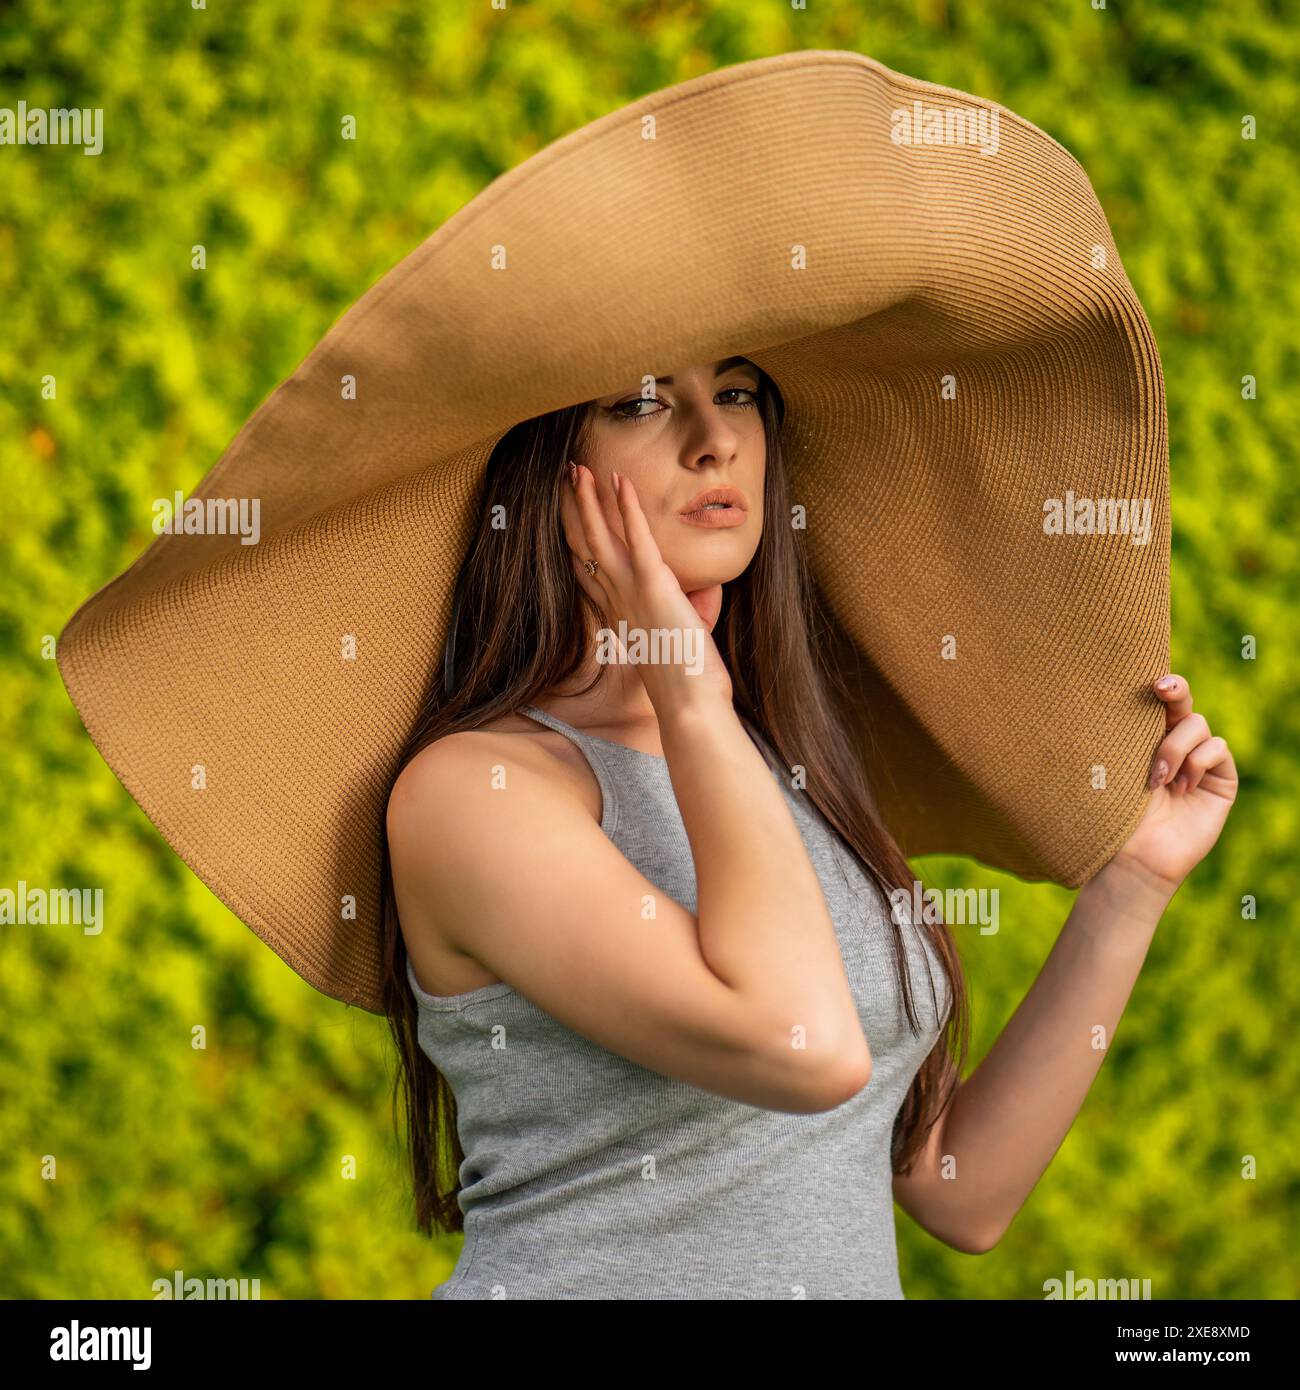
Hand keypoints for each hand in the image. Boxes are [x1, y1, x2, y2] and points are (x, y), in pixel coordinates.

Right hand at [560, 460, 733, 709]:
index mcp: (622, 615)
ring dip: (589, 500)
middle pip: (586, 547)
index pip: (591, 574)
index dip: (578, 545)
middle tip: (566, 481)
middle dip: (575, 511)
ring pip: (601, 536)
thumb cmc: (691, 681)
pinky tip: (620, 482)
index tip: (569, 523)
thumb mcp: (690, 638)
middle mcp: (619, 601)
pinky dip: (628, 508)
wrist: (689, 705)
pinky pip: (637, 538)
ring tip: (578, 469)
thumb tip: (710, 588)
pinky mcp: (653, 585)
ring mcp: (632, 592)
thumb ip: (696, 608)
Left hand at [1105, 673, 1237, 892]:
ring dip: (1175, 747)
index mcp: (1140, 739)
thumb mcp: (1113, 767)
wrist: (1133, 856)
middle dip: (1175, 690)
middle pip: (1181, 701)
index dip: (1158, 685)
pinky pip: (1218, 748)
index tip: (1150, 681)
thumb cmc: (1111, 813)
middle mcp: (1171, 745)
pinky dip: (1198, 762)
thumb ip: (1122, 735)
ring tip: (1157, 778)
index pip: (1153, 703)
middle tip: (1162, 689)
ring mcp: (1197, 761)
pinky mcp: (1220, 780)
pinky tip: (1181, 787)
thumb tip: (1113, 692)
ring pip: (1198, 725)